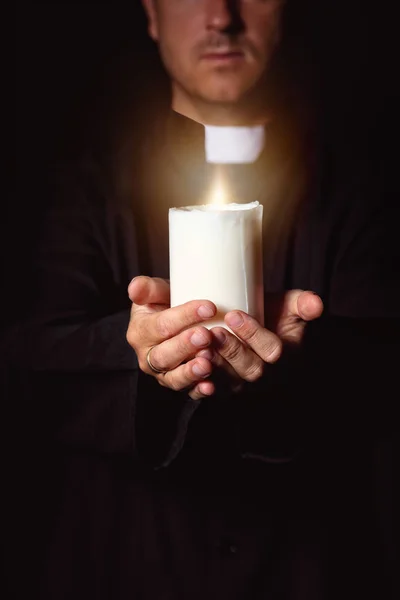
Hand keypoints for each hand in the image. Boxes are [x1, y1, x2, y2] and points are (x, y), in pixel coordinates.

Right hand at [126, 276, 216, 399]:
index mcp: (140, 332)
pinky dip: (198, 391)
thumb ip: (147, 288)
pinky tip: (210, 387)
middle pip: (164, 355)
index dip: (184, 316)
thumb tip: (134, 287)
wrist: (176, 325)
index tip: (209, 307)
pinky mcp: (179, 385)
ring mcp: (163, 374)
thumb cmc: (167, 306)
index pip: (161, 325)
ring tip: (207, 364)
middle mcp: (148, 357)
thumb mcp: (156, 293)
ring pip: (173, 377)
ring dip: (190, 372)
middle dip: (185, 346)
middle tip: (205, 336)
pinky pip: (188, 392)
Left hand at [199, 290, 322, 390]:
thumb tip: (316, 304)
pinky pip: (212, 392)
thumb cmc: (272, 317)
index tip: (234, 314)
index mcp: (286, 356)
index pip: (273, 350)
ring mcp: (244, 385)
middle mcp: (266, 375)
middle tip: (213, 331)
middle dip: (232, 351)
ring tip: (199, 346)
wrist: (252, 328)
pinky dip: (200, 386)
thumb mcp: (290, 308)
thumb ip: (303, 304)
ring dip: (214, 366)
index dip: (253, 334)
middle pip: (251, 369)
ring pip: (229, 381)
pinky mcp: (223, 389)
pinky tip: (192, 369)